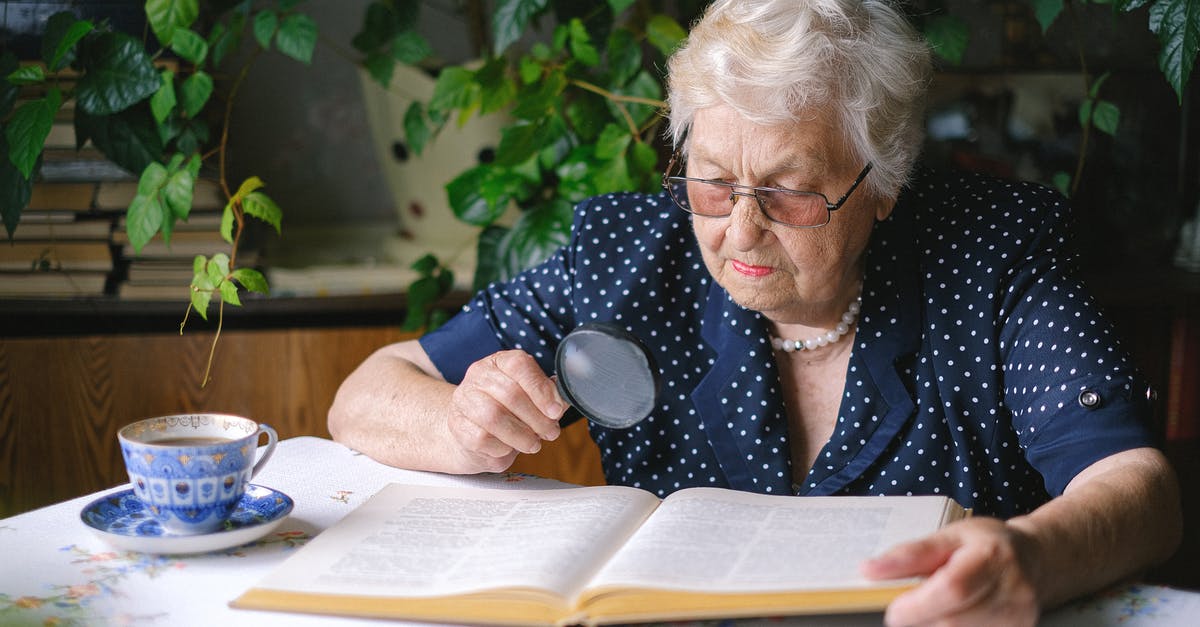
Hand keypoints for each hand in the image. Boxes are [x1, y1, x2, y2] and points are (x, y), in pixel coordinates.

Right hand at [447, 350, 567, 472]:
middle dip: (537, 418)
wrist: (471, 430)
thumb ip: (549, 396)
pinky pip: (482, 438)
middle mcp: (478, 375)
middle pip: (510, 393)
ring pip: (494, 416)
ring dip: (521, 435)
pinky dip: (502, 447)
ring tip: (533, 444)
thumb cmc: (507, 412)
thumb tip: (566, 398)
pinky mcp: (458, 425)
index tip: (556, 411)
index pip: (520, 364)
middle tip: (550, 432)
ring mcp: (465, 399)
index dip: (541, 388)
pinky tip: (508, 447)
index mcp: (500, 362)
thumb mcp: (529, 398)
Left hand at [860, 517, 1040, 626]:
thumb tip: (869, 570)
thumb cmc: (988, 544)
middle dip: (922, 618)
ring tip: (939, 604)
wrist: (1037, 560)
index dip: (917, 605)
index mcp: (991, 558)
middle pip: (953, 621)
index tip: (893, 609)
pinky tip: (954, 614)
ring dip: (937, 624)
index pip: (952, 589)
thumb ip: (910, 555)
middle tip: (910, 605)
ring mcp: (1017, 619)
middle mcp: (1012, 592)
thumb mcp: (949, 536)